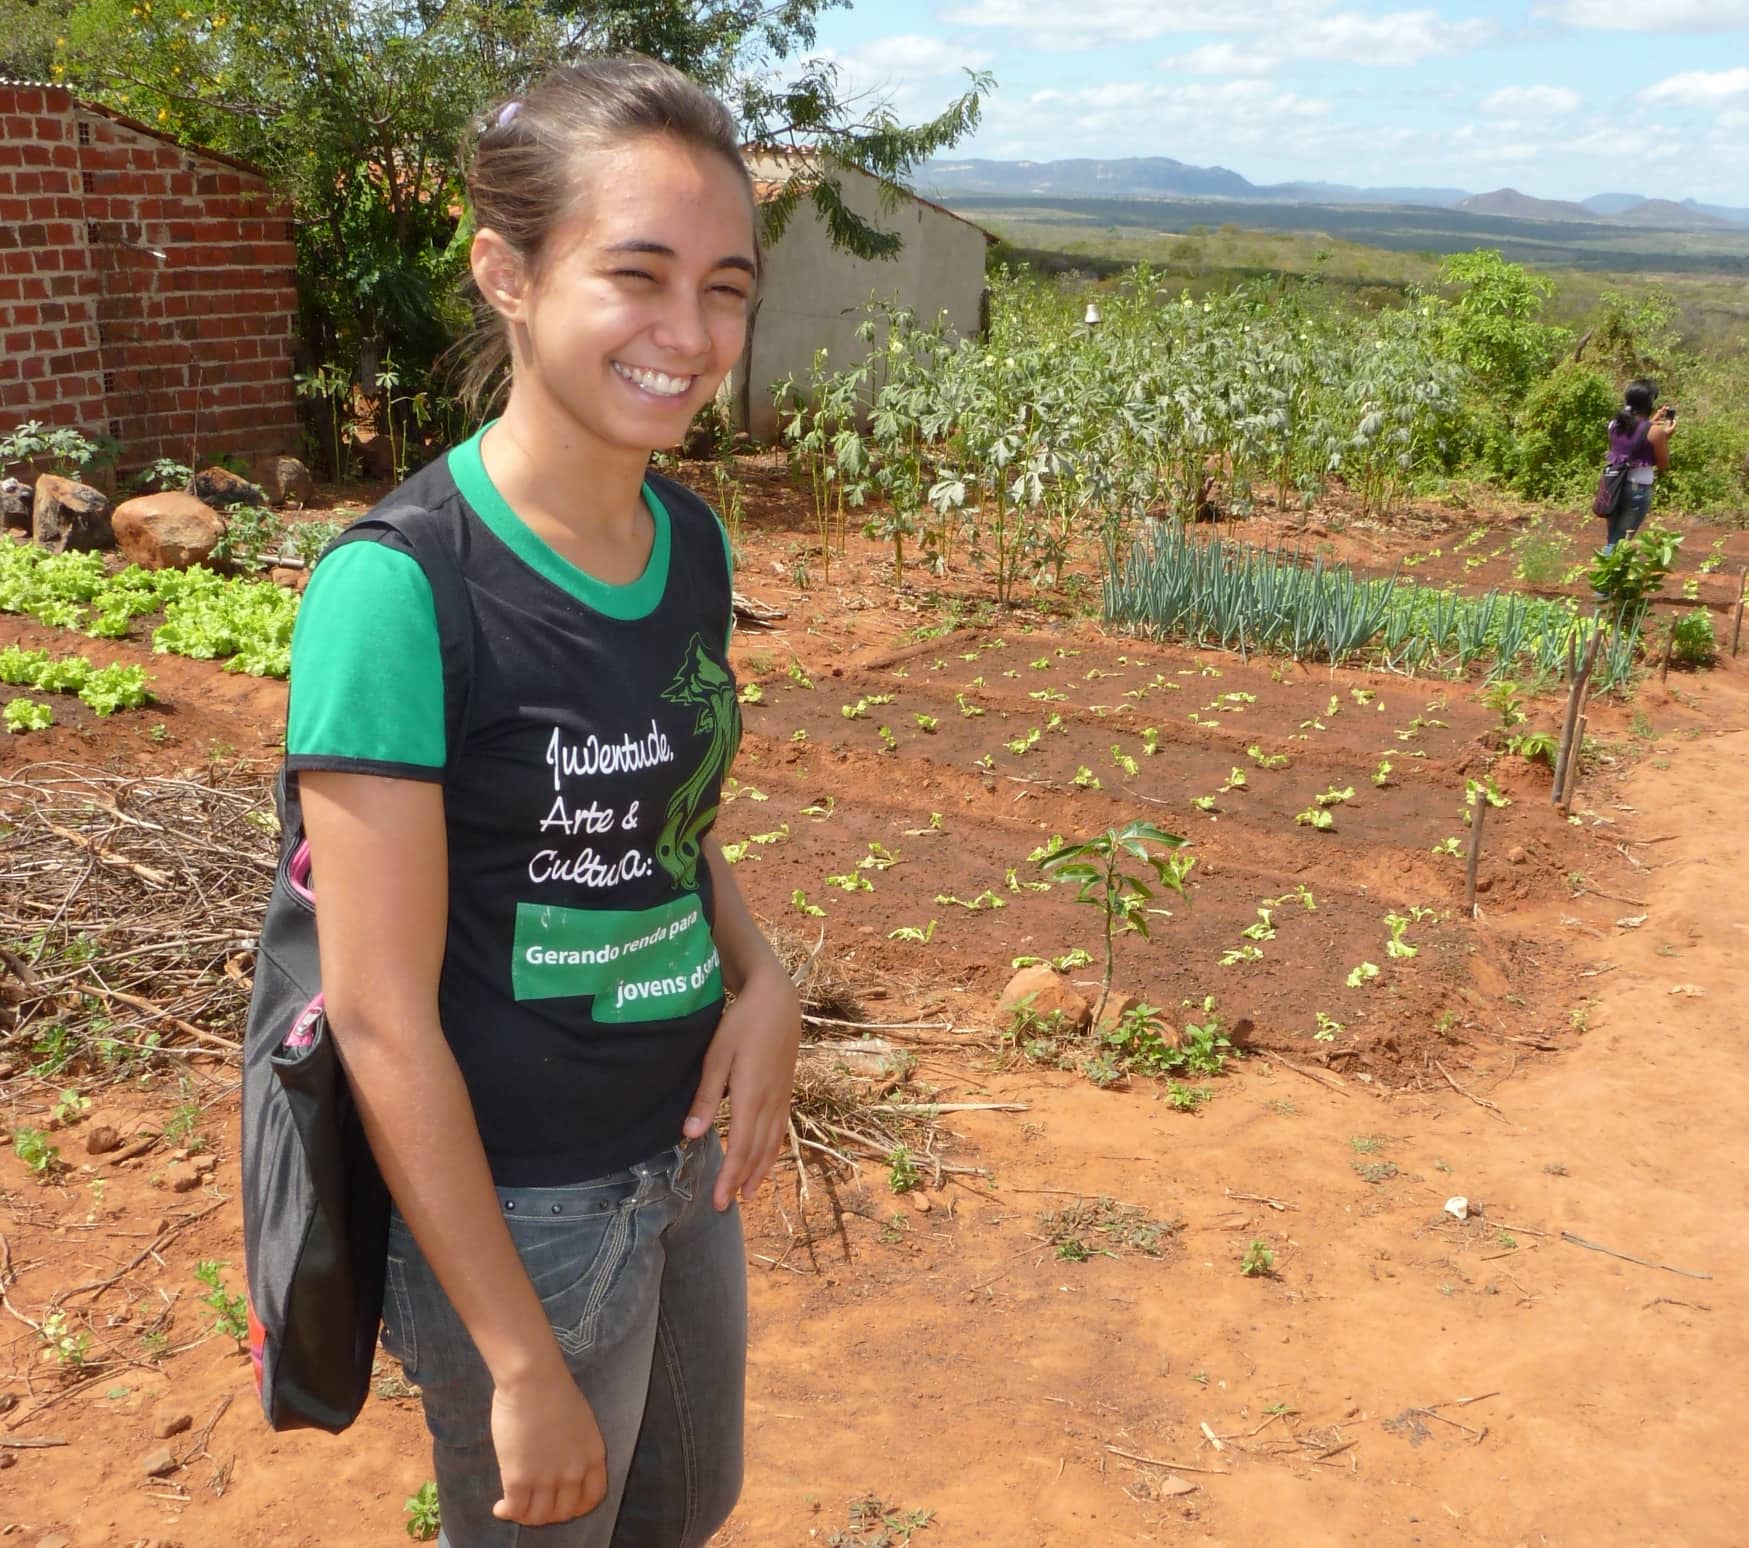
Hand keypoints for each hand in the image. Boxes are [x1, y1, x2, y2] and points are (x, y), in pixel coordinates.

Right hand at [490, 1362, 608, 1525]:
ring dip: (526, 1515)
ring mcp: (546, 1478)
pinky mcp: (519, 1478)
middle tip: (535, 1503)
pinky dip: (506, 1512)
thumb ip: (575, 1448)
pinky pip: (515, 1510)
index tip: (562, 1502)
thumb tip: (559, 1463)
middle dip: (549, 1512)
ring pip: (538, 1516)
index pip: (592, 1498)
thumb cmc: (554, 1390)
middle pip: (563, 1512)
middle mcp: (573, 1473)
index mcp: (593, 1456)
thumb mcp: (580, 1423)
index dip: (576, 1506)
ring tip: (516, 1506)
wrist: (532, 1379)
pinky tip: (500, 1507)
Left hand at [683, 964, 801, 1209]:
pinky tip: (767, 1159)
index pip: (740, 1147)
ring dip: (759, 1171)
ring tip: (748, 1194)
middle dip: (740, 1181)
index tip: (718, 1201)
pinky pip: (780, 1130)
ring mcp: (780, 1097)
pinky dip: (772, 1151)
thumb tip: (689, 1134)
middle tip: (726, 1207)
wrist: (778, 1000)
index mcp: (749, 1096)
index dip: (729, 1177)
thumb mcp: (717, 1055)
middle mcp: (769, 1102)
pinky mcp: (785, 1090)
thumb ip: (705, 1096)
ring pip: (771, 1143)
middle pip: (756, 1151)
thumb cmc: (742, 1023)